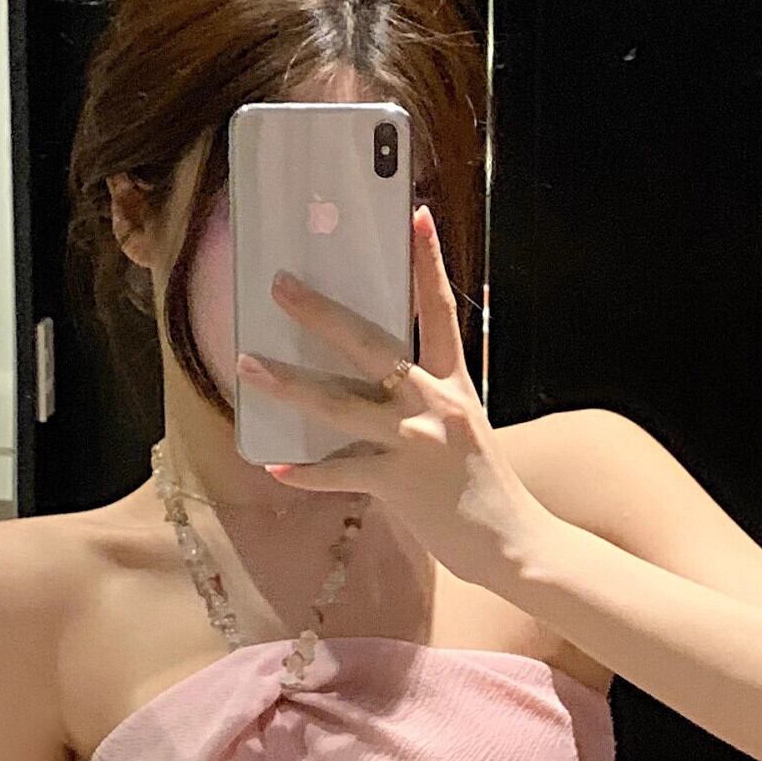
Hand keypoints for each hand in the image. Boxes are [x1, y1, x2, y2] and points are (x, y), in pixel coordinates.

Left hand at [236, 205, 542, 592]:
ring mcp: (415, 441)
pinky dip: (306, 472)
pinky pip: (340, 471)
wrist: (511, 542)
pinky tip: (275, 465)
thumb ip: (424, 398)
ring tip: (249, 366)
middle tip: (280, 286)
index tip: (417, 218)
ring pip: (339, 403)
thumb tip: (371, 380)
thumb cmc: (482, 485)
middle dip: (320, 313)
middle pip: (370, 345)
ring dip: (289, 384)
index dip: (428, 263)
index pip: (440, 310)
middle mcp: (434, 403)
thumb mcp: (462, 426)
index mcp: (454, 382)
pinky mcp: (398, 482)